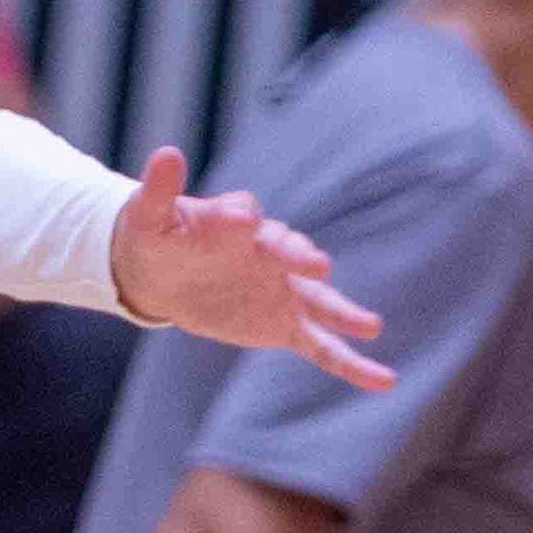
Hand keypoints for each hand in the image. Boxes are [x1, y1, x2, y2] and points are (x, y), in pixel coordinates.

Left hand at [107, 148, 391, 391]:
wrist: (160, 274)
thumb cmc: (157, 237)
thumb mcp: (149, 215)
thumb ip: (159, 191)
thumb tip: (167, 152)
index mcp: (235, 220)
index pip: (242, 214)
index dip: (240, 217)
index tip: (240, 220)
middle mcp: (268, 252)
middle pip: (289, 251)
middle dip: (299, 256)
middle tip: (314, 264)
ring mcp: (282, 289)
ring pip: (319, 302)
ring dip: (344, 313)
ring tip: (371, 325)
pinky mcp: (284, 324)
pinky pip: (322, 346)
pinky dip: (352, 364)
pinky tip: (383, 380)